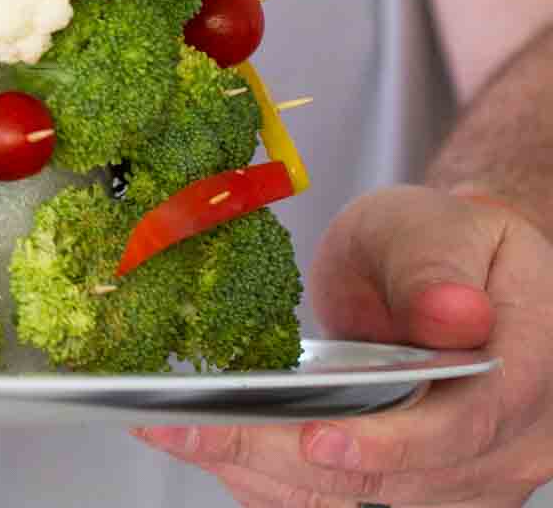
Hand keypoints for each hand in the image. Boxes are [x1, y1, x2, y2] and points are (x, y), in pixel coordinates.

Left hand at [132, 185, 552, 504]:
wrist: (451, 272)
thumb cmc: (445, 241)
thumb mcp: (437, 226)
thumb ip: (436, 268)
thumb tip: (456, 314)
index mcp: (530, 363)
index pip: (469, 424)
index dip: (395, 443)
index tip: (320, 439)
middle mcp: (512, 441)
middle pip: (406, 479)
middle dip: (296, 460)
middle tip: (200, 432)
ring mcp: (471, 478)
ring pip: (370, 503)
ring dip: (273, 477)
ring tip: (187, 439)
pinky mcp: (423, 492)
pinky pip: (351, 504)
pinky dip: (282, 485)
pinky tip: (223, 457)